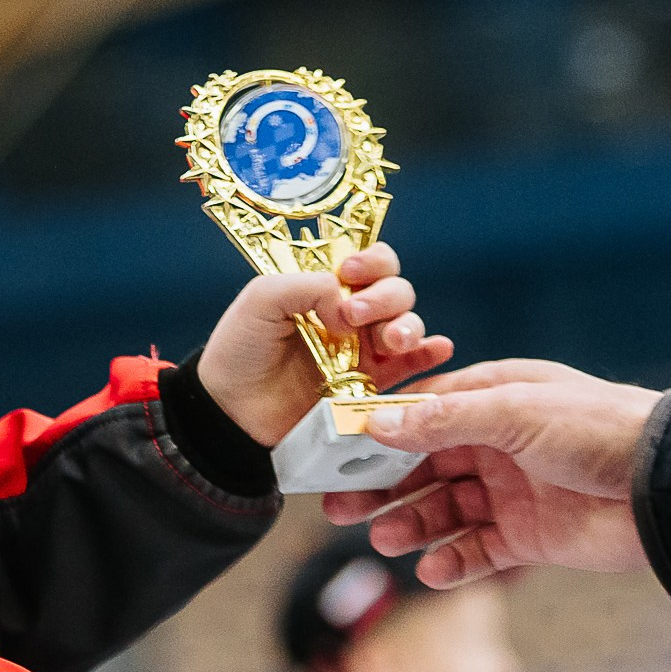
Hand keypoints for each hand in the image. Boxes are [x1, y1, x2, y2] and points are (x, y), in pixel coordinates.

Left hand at [195, 245, 452, 448]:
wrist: (231, 410)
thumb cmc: (240, 349)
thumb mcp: (261, 299)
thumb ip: (309, 286)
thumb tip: (349, 306)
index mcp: (326, 287)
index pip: (368, 261)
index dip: (370, 261)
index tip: (350, 272)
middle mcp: (351, 314)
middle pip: (396, 291)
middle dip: (386, 297)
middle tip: (356, 314)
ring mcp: (363, 350)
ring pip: (407, 326)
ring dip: (408, 325)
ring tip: (392, 340)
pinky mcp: (369, 386)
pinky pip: (410, 368)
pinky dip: (429, 355)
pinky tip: (439, 348)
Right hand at [320, 360, 660, 585]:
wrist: (668, 486)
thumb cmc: (599, 428)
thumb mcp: (514, 411)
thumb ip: (443, 420)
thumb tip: (377, 423)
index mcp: (494, 398)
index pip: (421, 413)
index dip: (378, 433)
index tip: (337, 452)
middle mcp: (498, 443)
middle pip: (423, 466)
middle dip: (383, 486)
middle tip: (341, 508)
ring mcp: (513, 492)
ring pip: (445, 510)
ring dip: (413, 525)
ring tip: (386, 539)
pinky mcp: (530, 537)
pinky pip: (479, 552)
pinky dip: (452, 562)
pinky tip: (431, 570)